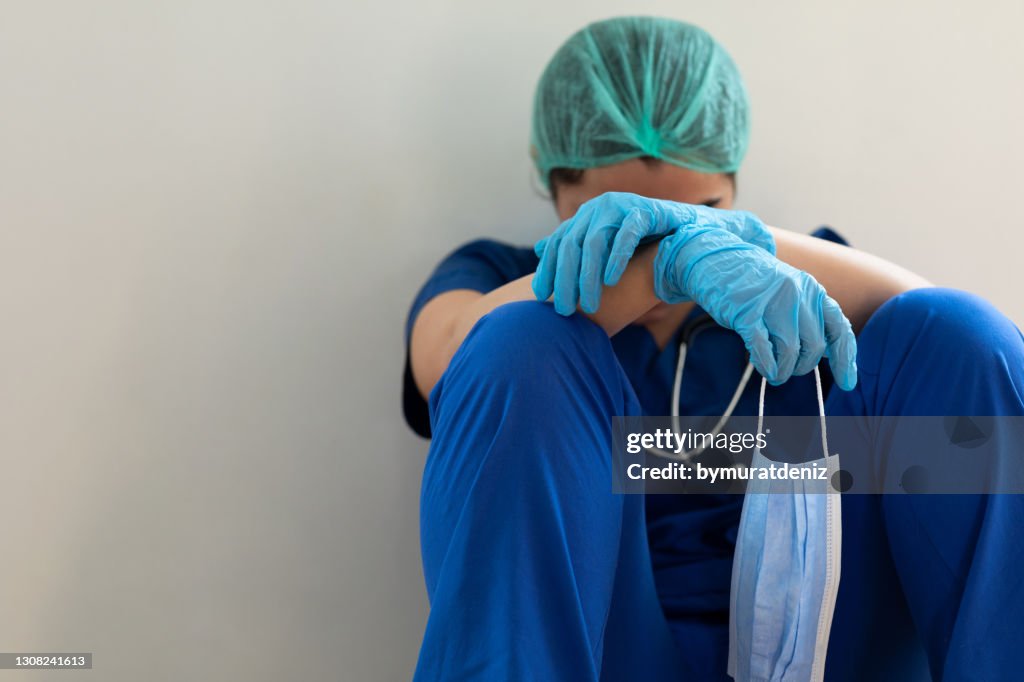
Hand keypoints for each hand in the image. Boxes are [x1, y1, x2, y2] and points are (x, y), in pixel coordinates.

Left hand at [531, 192, 774, 314]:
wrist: (687, 233)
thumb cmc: (643, 244)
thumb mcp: (606, 249)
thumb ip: (577, 249)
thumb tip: (541, 250)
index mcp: (585, 217)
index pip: (558, 244)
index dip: (548, 270)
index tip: (541, 298)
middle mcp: (598, 208)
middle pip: (571, 245)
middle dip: (565, 279)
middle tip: (564, 309)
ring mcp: (621, 205)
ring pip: (594, 241)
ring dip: (588, 275)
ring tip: (589, 303)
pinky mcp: (645, 209)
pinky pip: (626, 233)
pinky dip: (617, 258)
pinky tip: (611, 281)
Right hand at [655, 225, 857, 389]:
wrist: (716, 257)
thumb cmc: (751, 281)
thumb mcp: (788, 292)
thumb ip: (806, 317)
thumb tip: (822, 354)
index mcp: (812, 289)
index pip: (839, 328)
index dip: (845, 359)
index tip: (847, 383)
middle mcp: (798, 294)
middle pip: (814, 347)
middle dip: (801, 366)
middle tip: (787, 371)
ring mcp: (772, 302)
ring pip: (790, 351)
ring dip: (782, 370)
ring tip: (772, 372)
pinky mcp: (747, 311)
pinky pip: (763, 348)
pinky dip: (765, 364)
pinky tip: (762, 366)